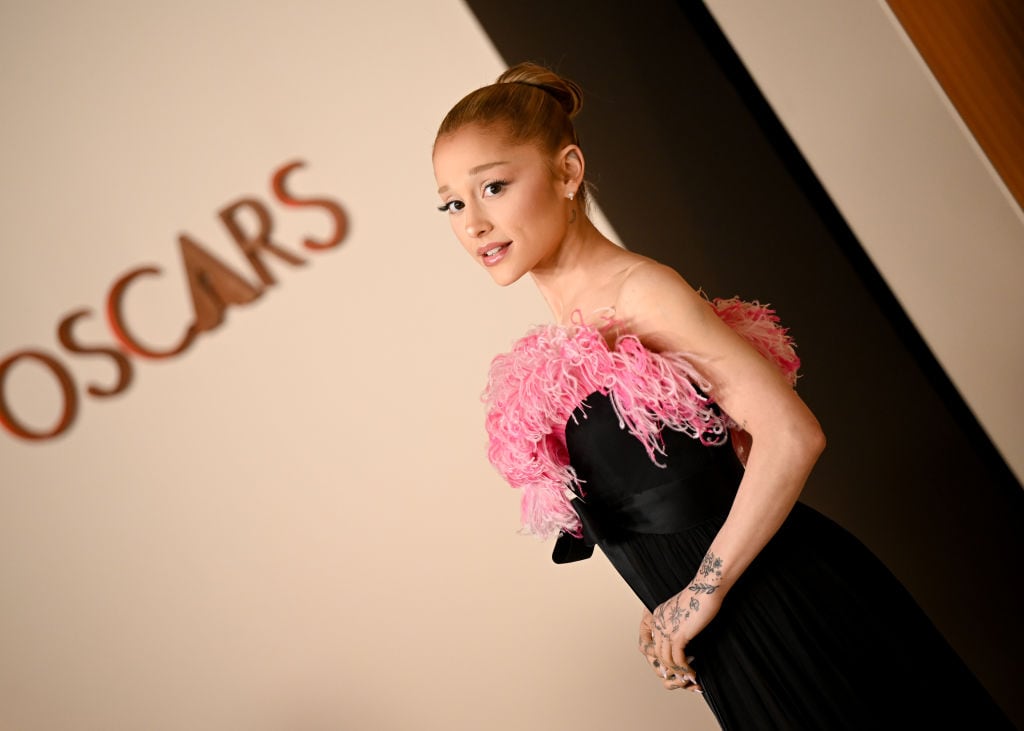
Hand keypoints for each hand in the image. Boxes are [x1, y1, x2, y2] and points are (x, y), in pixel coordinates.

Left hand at [649, 554, 726, 691]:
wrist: (706, 588)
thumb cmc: (700, 598)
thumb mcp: (683, 612)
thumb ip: (678, 624)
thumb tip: (684, 639)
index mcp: (657, 616)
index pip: (652, 643)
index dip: (660, 658)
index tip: (672, 668)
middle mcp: (658, 623)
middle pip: (657, 654)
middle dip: (669, 669)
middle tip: (681, 678)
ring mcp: (666, 629)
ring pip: (666, 659)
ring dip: (678, 672)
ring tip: (689, 678)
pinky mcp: (678, 634)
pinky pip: (677, 659)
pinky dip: (685, 669)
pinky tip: (693, 673)